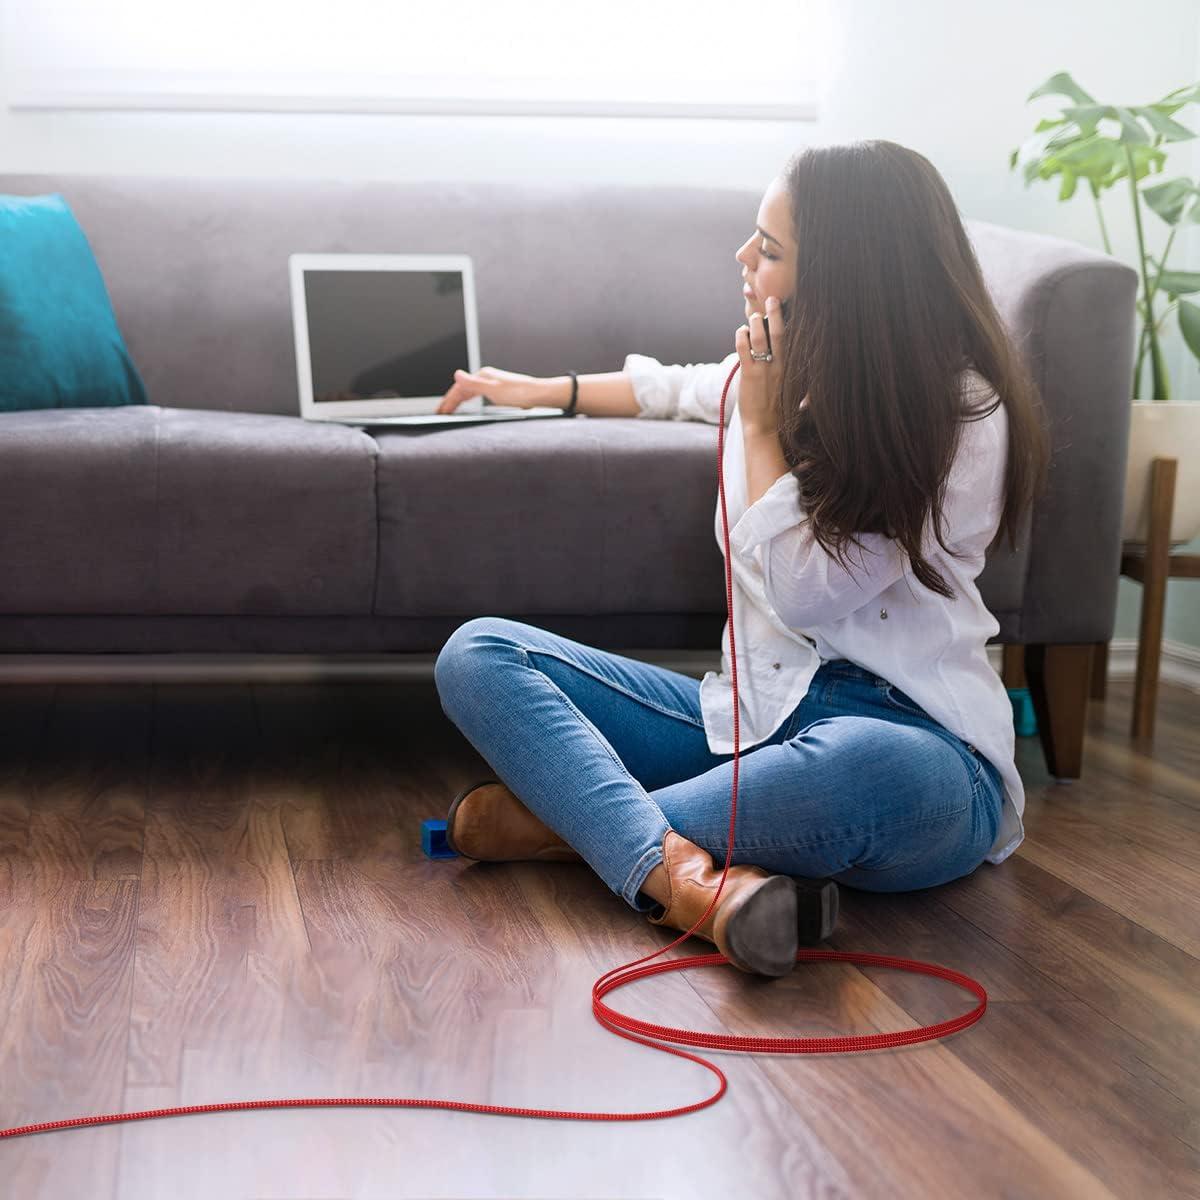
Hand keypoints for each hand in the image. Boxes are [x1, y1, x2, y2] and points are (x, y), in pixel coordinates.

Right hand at [435, 366, 546, 413]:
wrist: (539, 394)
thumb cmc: (519, 393)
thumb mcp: (493, 390)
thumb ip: (473, 383)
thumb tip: (457, 374)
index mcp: (482, 376)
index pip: (459, 388)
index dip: (448, 400)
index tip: (440, 411)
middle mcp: (486, 377)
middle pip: (462, 389)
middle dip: (450, 401)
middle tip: (440, 413)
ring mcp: (492, 383)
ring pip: (469, 392)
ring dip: (458, 400)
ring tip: (449, 410)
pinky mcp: (498, 390)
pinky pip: (477, 395)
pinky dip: (468, 400)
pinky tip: (469, 405)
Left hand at [735, 296, 783, 431]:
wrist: (765, 428)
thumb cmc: (776, 410)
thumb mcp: (789, 390)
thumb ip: (788, 374)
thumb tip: (786, 364)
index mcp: (790, 368)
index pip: (792, 340)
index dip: (788, 323)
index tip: (786, 309)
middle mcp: (780, 366)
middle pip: (780, 333)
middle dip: (776, 314)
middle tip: (772, 299)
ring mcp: (765, 369)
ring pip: (761, 338)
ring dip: (756, 323)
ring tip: (753, 316)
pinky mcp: (750, 375)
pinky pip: (745, 349)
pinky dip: (742, 337)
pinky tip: (741, 332)